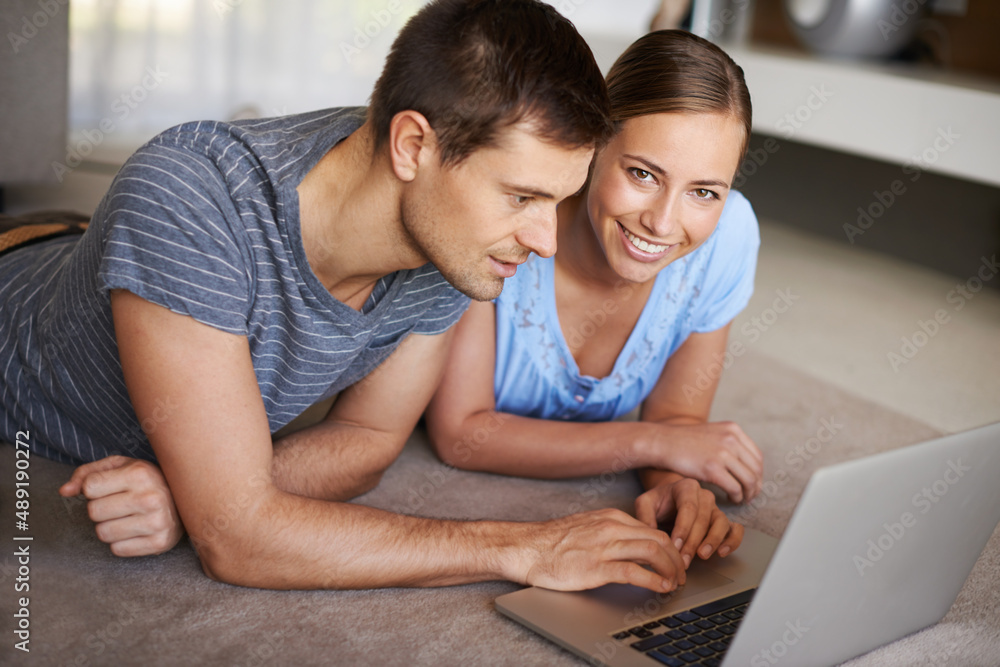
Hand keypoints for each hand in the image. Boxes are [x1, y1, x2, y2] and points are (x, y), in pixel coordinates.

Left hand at [59, 456, 183, 556]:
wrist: (187, 500)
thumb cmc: (146, 481)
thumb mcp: (120, 467)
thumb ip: (88, 474)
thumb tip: (64, 491)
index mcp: (140, 473)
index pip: (89, 487)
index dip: (94, 488)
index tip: (111, 487)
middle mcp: (150, 497)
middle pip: (93, 512)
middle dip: (101, 509)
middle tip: (119, 504)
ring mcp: (157, 522)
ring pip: (103, 533)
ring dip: (109, 527)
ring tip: (127, 517)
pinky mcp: (159, 543)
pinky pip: (117, 550)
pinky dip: (122, 542)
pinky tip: (136, 530)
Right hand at [517, 508, 685, 593]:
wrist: (526, 548)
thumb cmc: (551, 542)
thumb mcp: (586, 527)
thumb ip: (608, 532)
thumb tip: (629, 546)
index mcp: (610, 517)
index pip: (652, 529)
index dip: (670, 547)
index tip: (674, 562)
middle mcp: (611, 527)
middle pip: (659, 538)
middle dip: (677, 558)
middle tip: (681, 575)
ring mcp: (604, 546)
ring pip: (653, 551)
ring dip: (671, 569)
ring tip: (675, 583)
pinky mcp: (596, 567)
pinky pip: (635, 572)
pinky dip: (654, 580)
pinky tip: (660, 588)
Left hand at [635, 476, 742, 567]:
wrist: (670, 499)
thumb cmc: (659, 502)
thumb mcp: (645, 503)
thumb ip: (644, 516)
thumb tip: (651, 536)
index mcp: (686, 487)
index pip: (688, 507)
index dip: (683, 528)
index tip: (674, 545)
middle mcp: (704, 496)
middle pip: (703, 518)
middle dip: (693, 541)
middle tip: (684, 559)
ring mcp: (716, 508)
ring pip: (721, 523)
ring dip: (713, 541)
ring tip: (703, 555)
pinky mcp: (723, 521)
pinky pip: (735, 529)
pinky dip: (732, 541)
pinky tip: (722, 553)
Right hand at [644, 421, 762, 503]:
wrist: (662, 442)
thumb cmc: (684, 441)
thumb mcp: (712, 433)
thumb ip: (729, 443)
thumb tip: (745, 463)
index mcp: (733, 430)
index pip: (757, 455)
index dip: (758, 473)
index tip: (753, 483)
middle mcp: (731, 439)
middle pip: (756, 469)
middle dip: (755, 486)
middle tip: (750, 495)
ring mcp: (723, 453)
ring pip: (749, 480)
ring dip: (748, 494)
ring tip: (742, 499)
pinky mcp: (713, 468)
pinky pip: (735, 488)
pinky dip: (737, 497)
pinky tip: (731, 499)